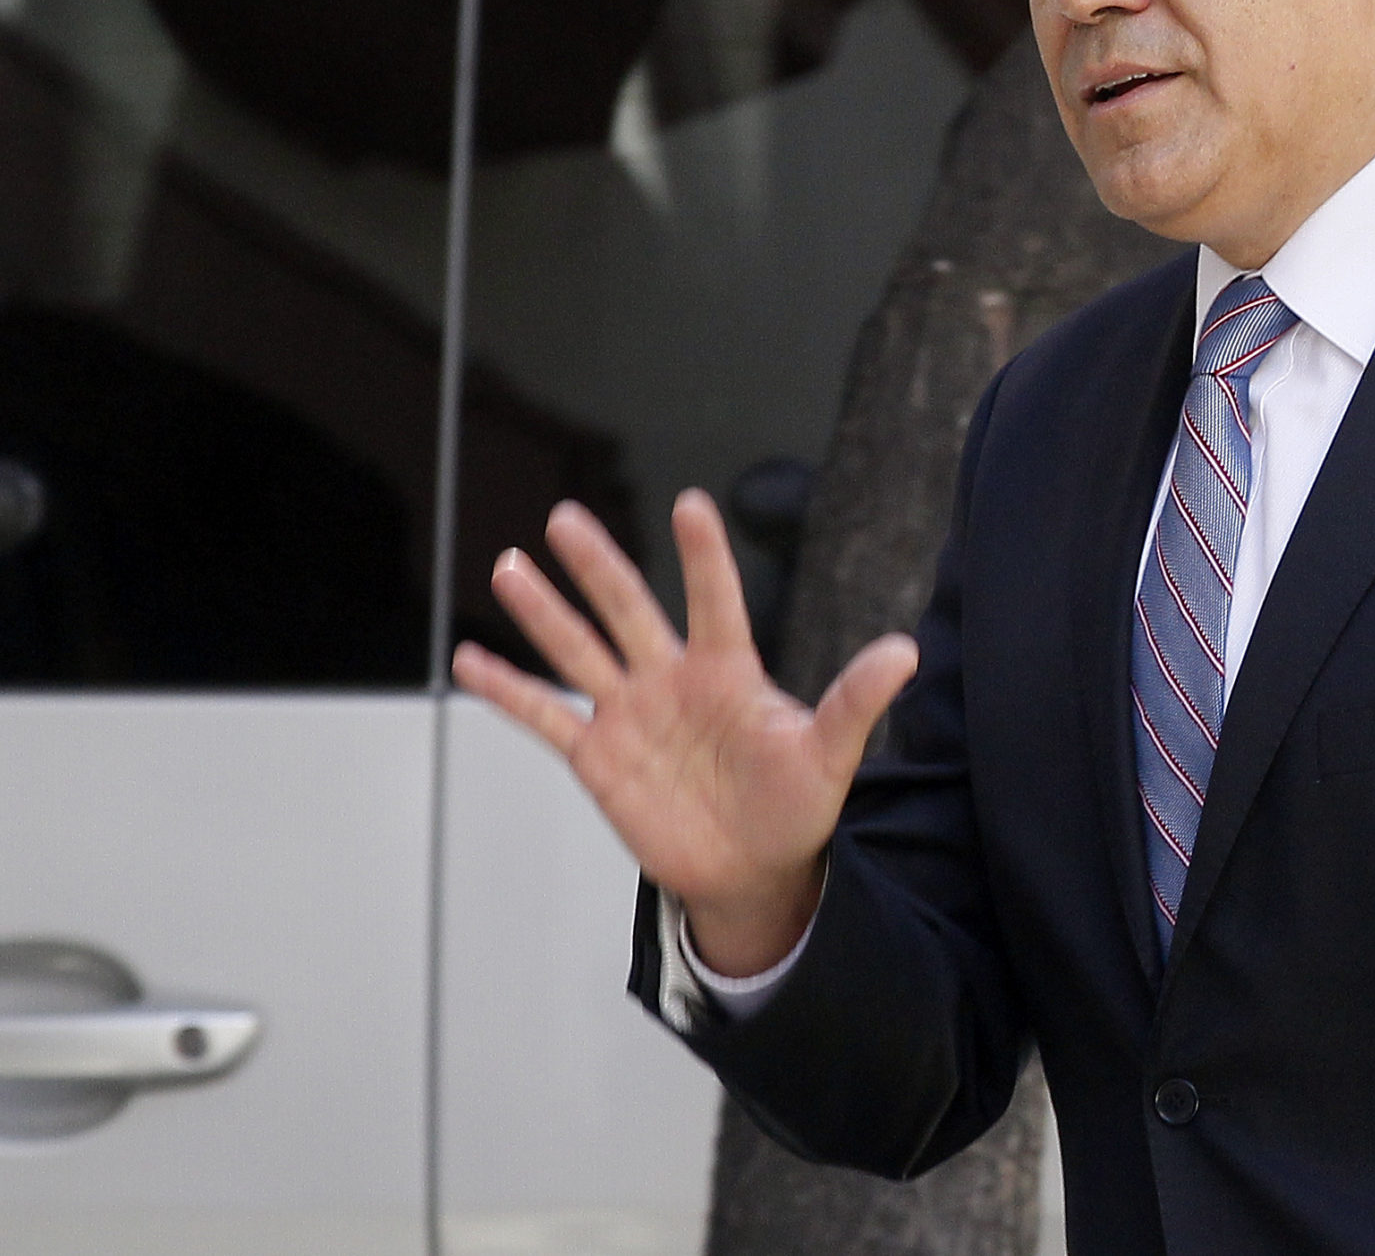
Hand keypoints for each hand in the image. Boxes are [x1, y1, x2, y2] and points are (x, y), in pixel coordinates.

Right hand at [452, 492, 917, 977]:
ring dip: (543, 611)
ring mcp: (630, 714)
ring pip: (579, 649)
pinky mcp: (598, 758)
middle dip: (598, 564)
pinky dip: (507, 690)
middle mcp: (672, 679)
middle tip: (566, 516)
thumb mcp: (831, 755)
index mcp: (728, 670)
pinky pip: (545, 715)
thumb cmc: (796, 806)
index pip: (715, 600)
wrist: (754, 871)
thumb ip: (856, 702)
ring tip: (510, 564)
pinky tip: (468, 660)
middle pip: (629, 609)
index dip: (704, 556)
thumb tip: (906, 653)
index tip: (691, 504)